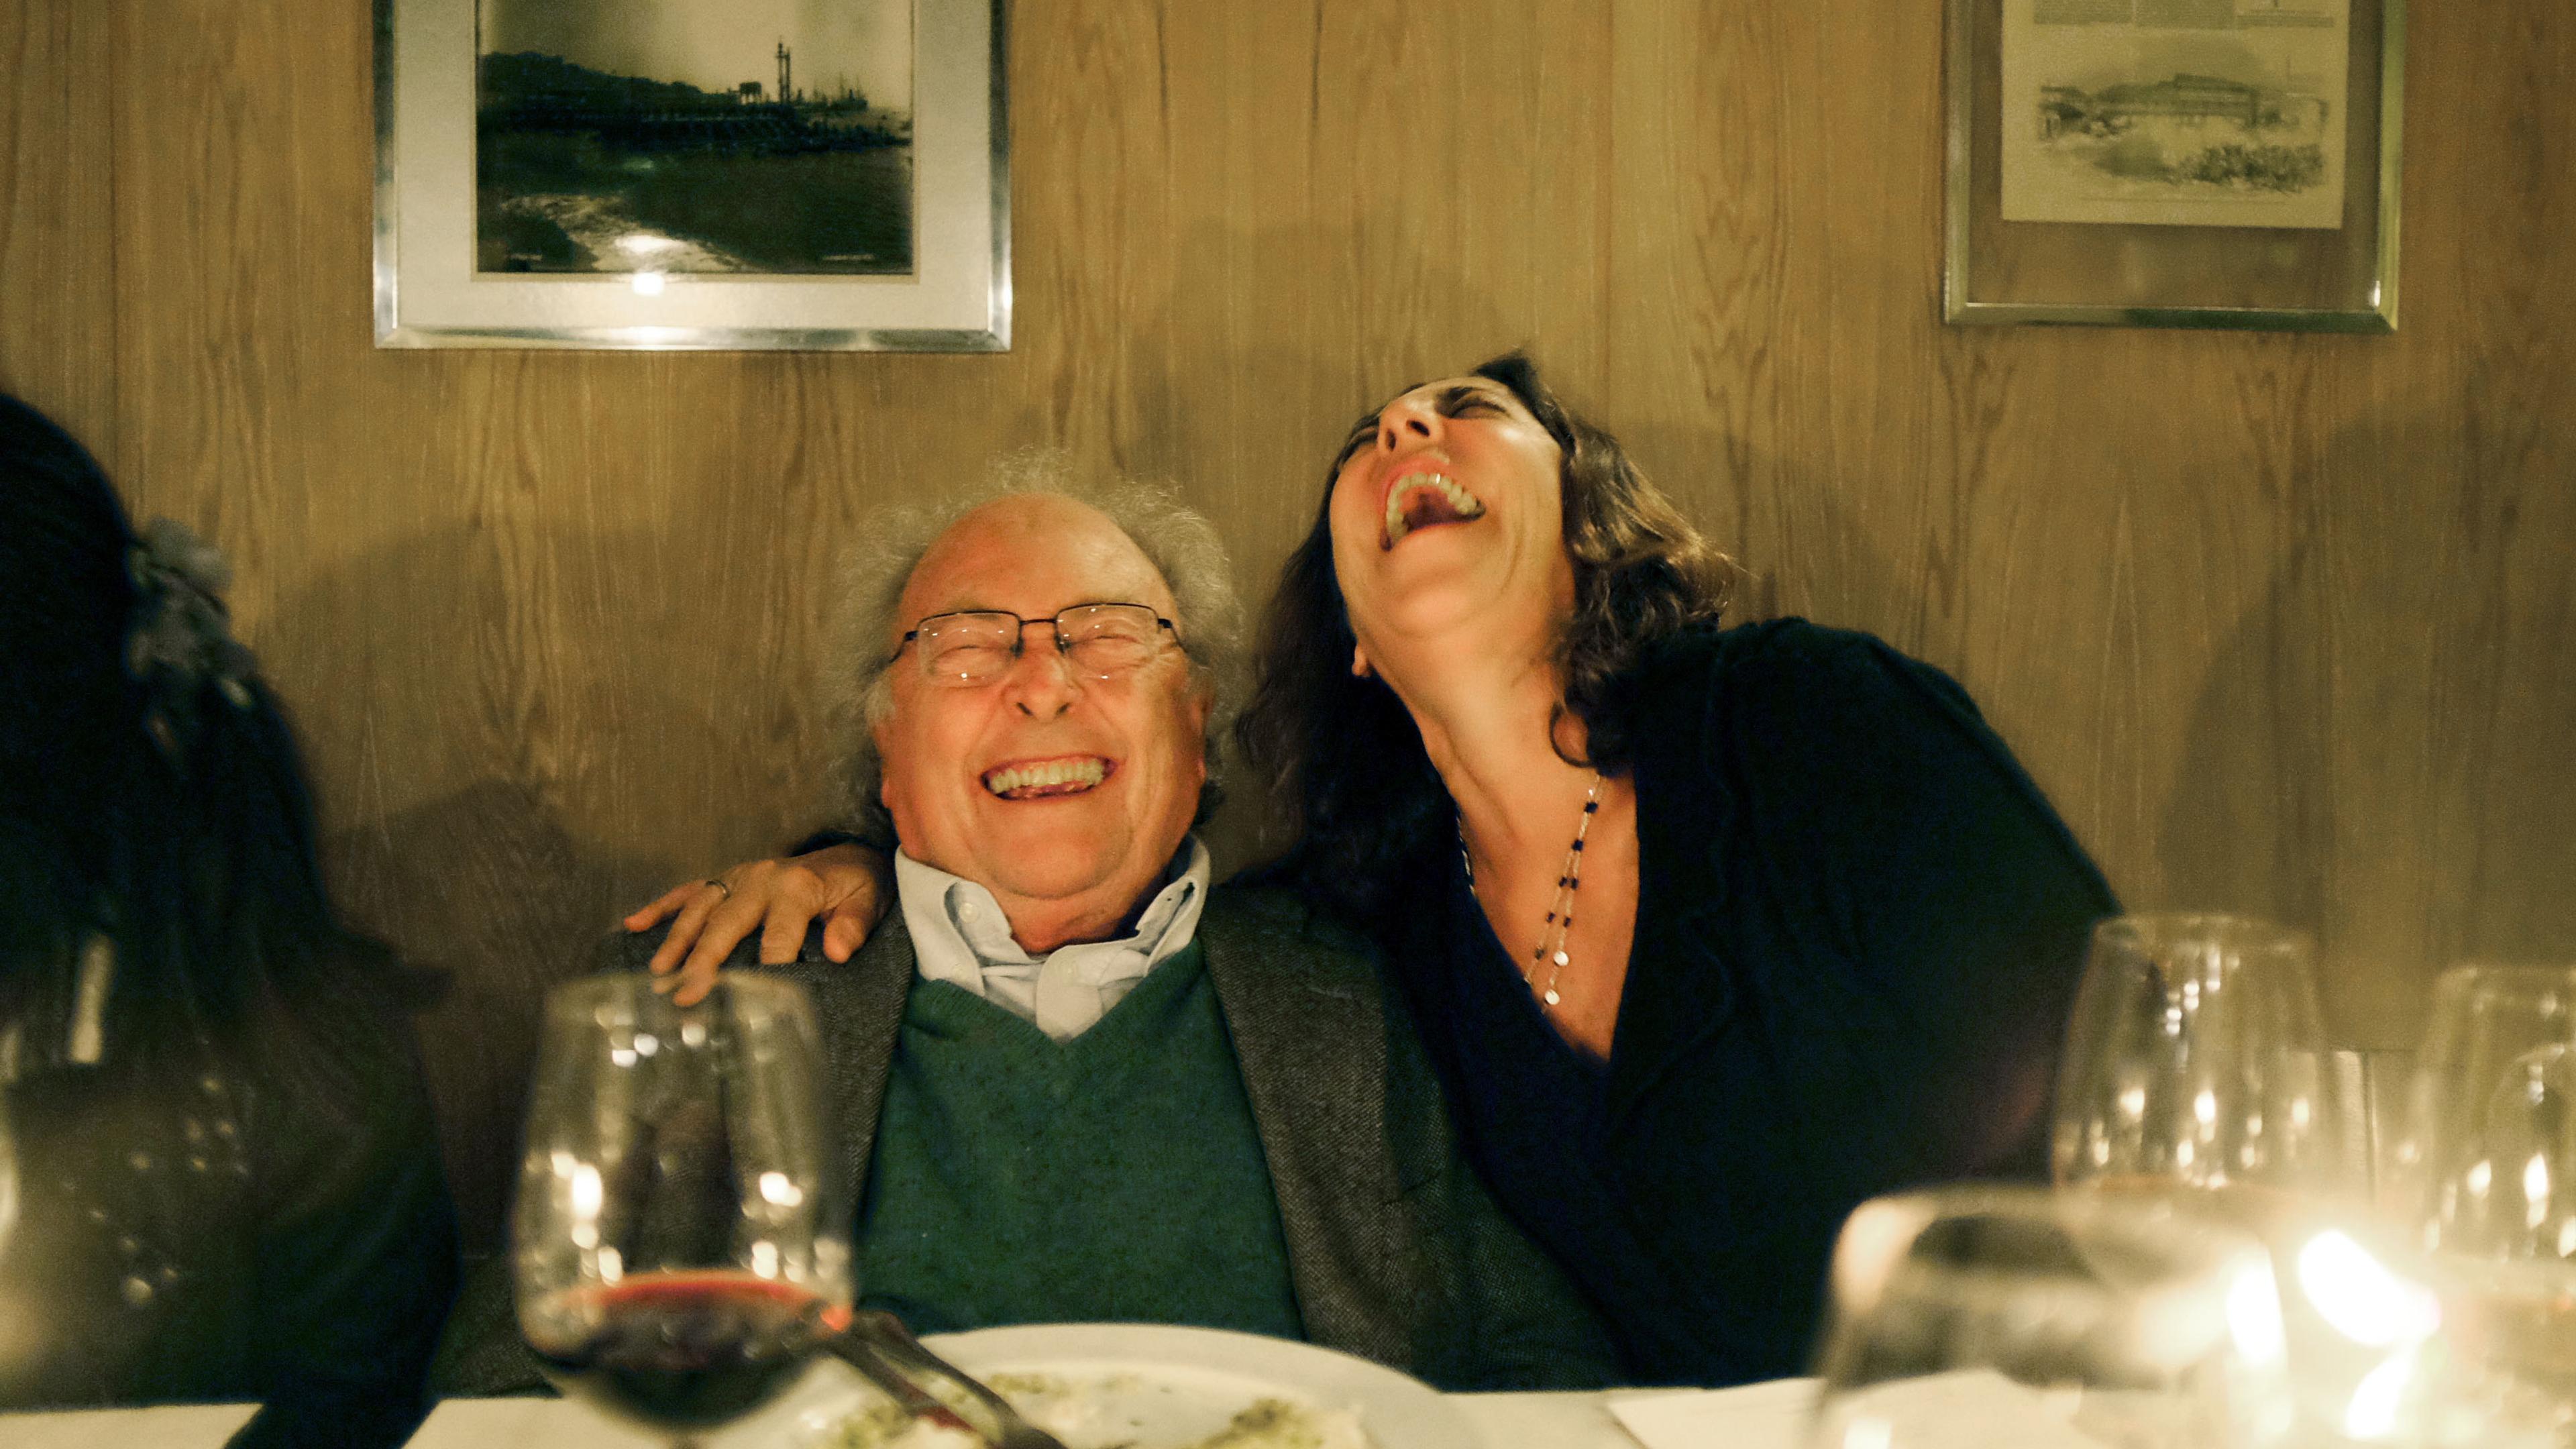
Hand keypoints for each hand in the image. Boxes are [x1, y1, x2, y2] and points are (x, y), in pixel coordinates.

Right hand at [624, 843, 891, 1005]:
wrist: (849, 856)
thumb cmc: (858, 884)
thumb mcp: (869, 900)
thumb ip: (854, 925)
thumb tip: (839, 952)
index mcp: (796, 887)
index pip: (779, 935)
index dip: (769, 966)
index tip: (754, 998)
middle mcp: (761, 879)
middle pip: (726, 924)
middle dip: (705, 960)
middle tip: (686, 994)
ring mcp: (739, 877)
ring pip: (700, 909)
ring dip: (677, 940)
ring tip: (658, 973)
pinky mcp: (727, 879)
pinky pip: (688, 890)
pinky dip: (660, 906)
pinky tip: (632, 924)